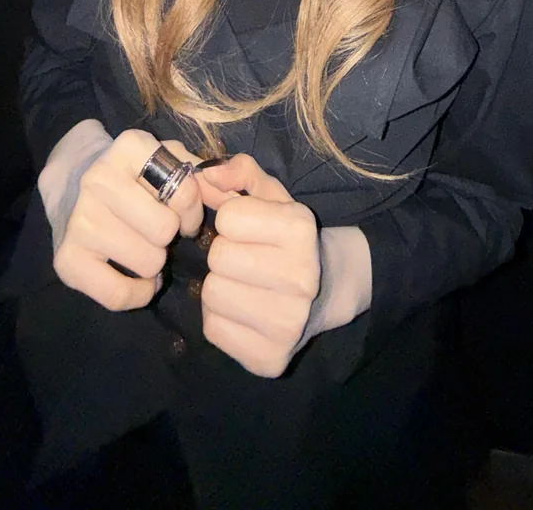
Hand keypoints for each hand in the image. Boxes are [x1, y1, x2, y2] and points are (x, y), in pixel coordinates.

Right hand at [51, 129, 203, 311]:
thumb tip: (233, 199)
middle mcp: (98, 179)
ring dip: (154, 261)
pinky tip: (136, 276)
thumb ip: (207, 175)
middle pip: (165, 230)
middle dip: (169, 235)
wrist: (70, 182)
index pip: (185, 190)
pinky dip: (137, 292)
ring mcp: (79, 220)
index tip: (181, 212)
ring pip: (148, 262)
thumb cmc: (134, 174)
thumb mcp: (170, 158)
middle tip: (157, 230)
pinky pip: (120, 294)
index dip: (192, 210)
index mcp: (130, 147)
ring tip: (142, 245)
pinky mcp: (66, 260)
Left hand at [195, 154, 321, 378]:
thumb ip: (239, 173)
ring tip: (243, 284)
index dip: (232, 220)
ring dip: (219, 286)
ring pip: (212, 294)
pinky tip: (243, 310)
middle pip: (218, 257)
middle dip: (225, 254)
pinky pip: (214, 329)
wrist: (327, 289)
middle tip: (245, 259)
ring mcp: (288, 324)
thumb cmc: (288, 237)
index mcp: (301, 230)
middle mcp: (301, 278)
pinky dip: (220, 318)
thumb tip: (204, 174)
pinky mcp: (271, 358)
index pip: (229, 218)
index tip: (250, 229)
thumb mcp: (273, 196)